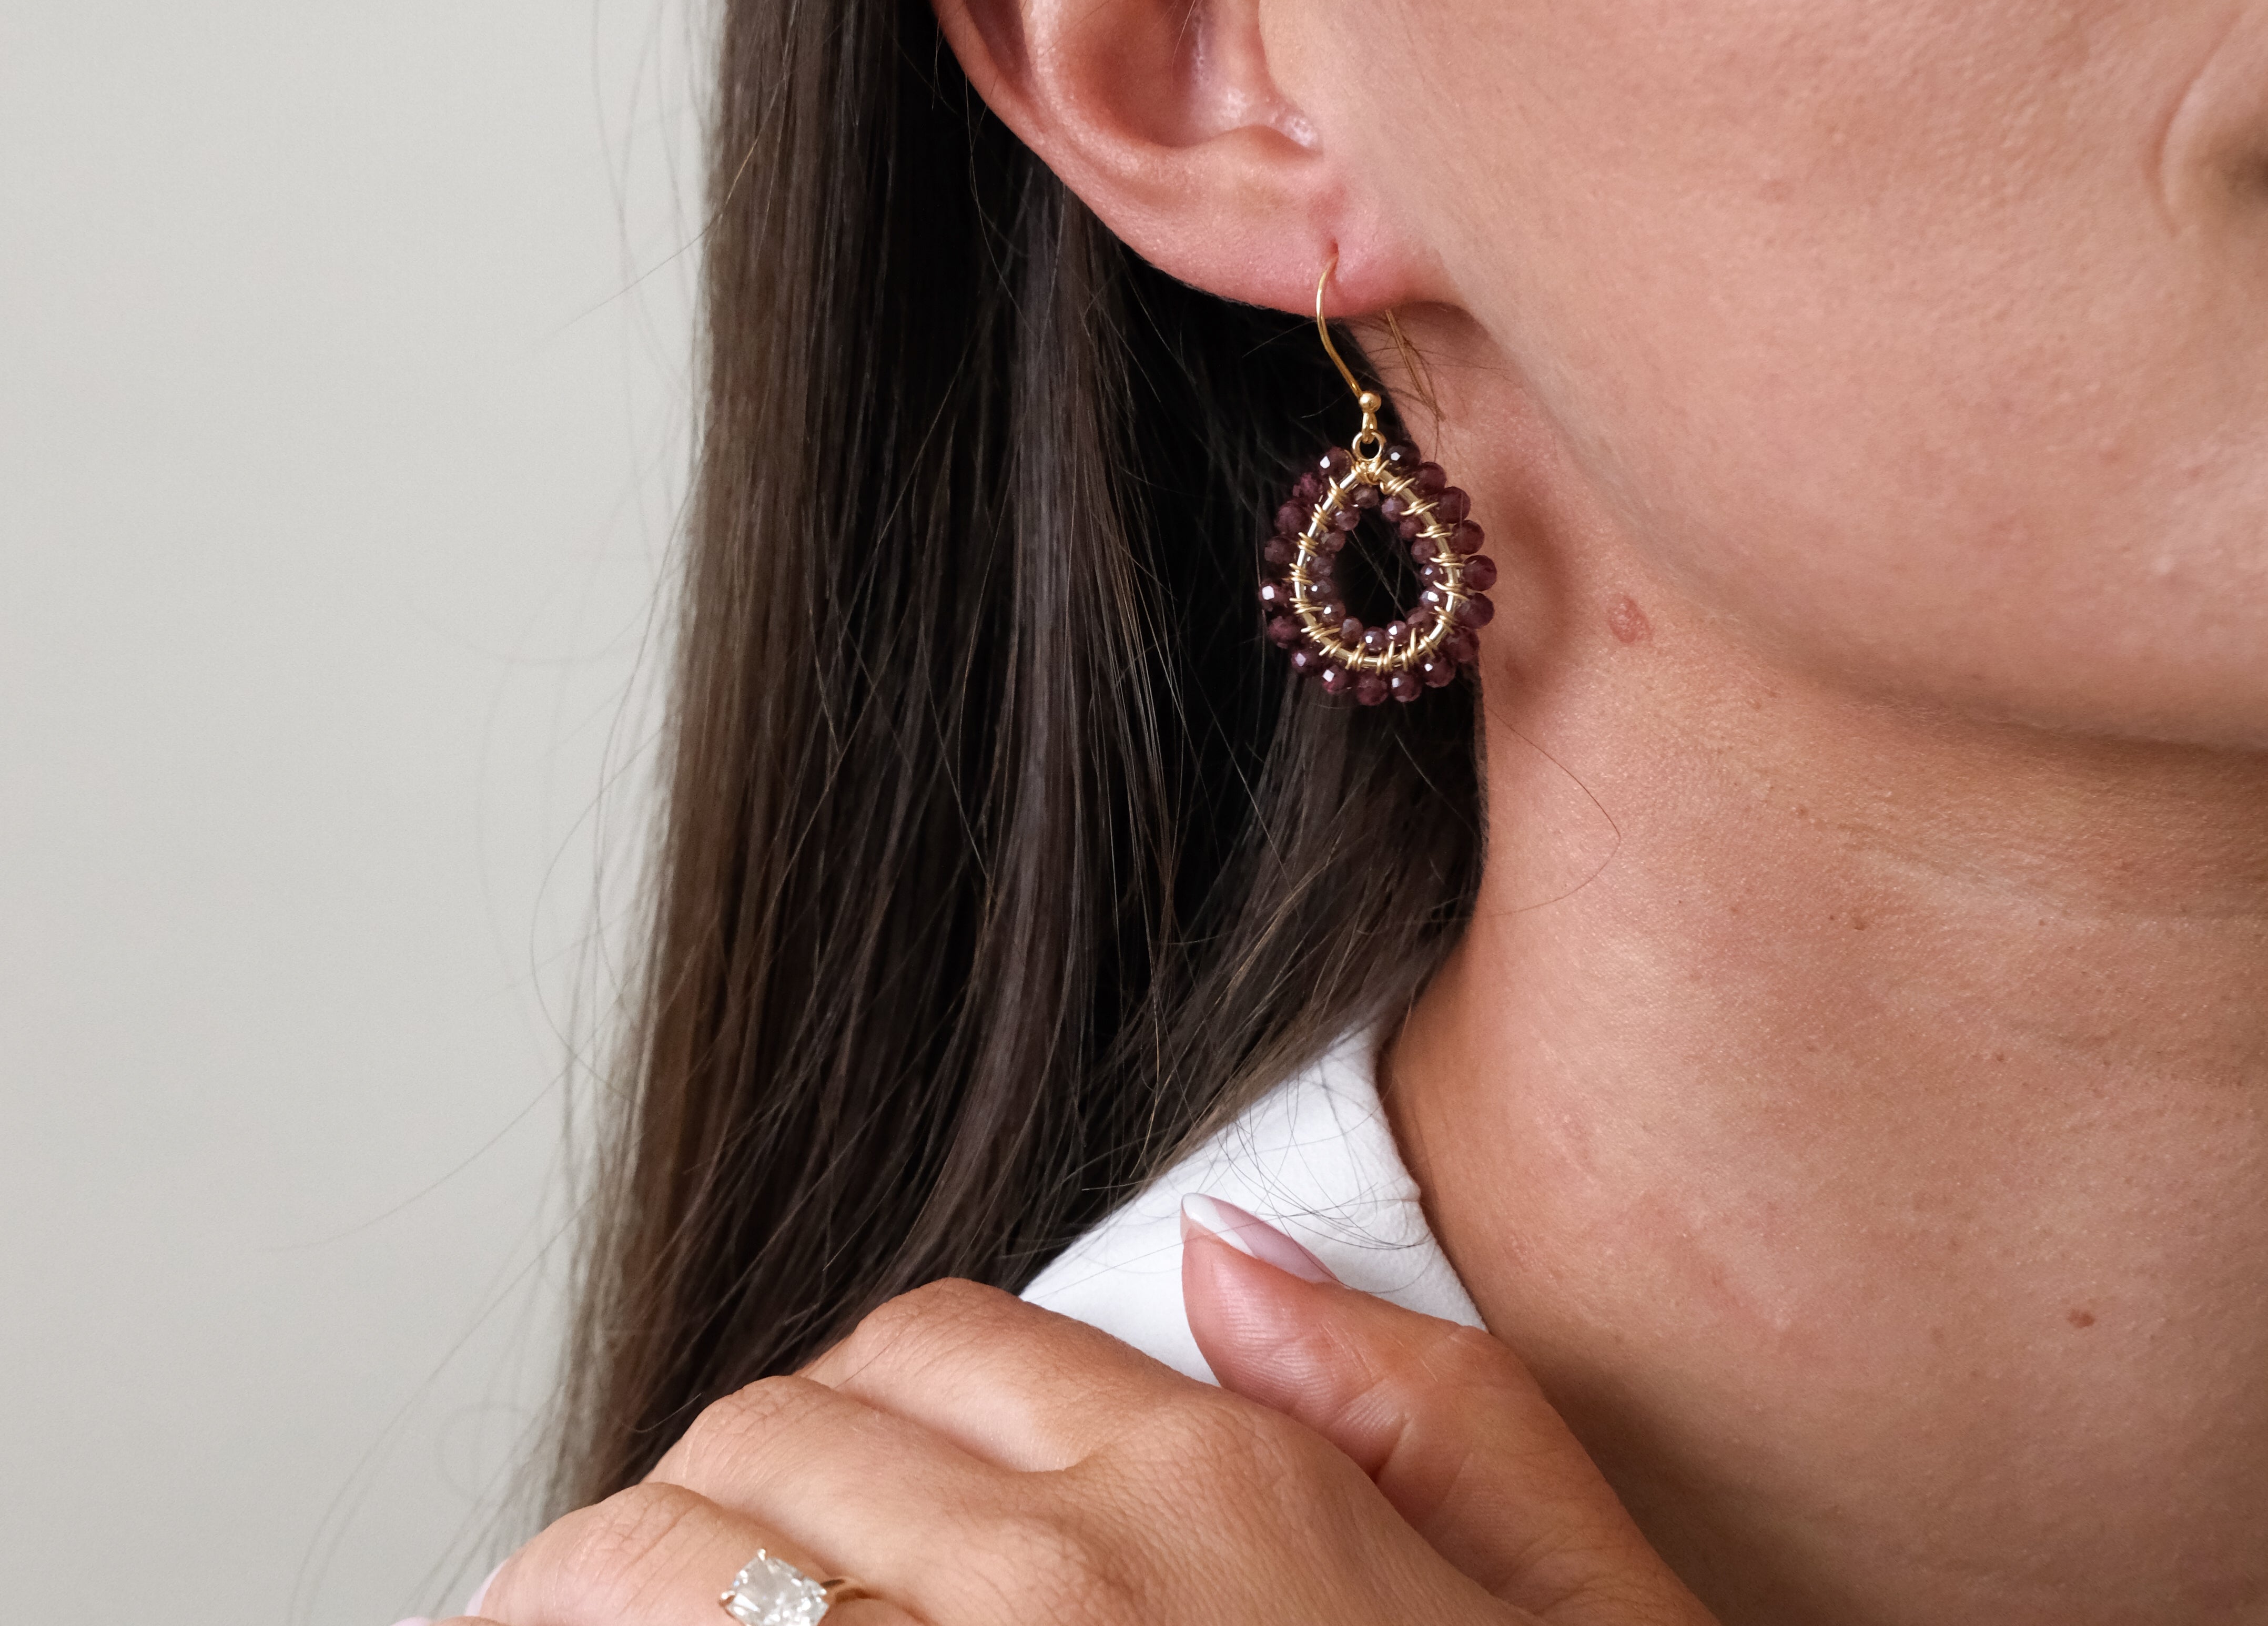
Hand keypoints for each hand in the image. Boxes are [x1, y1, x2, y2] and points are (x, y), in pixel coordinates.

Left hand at [446, 1204, 1711, 1625]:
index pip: (932, 1348)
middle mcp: (1070, 1590)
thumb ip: (1436, 1410)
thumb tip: (1234, 1261)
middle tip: (654, 1574)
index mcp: (1223, 1501)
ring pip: (669, 1567)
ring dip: (582, 1594)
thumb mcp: (1595, 1614)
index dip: (846, 1406)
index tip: (807, 1478)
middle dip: (699, 1495)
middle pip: (770, 1445)